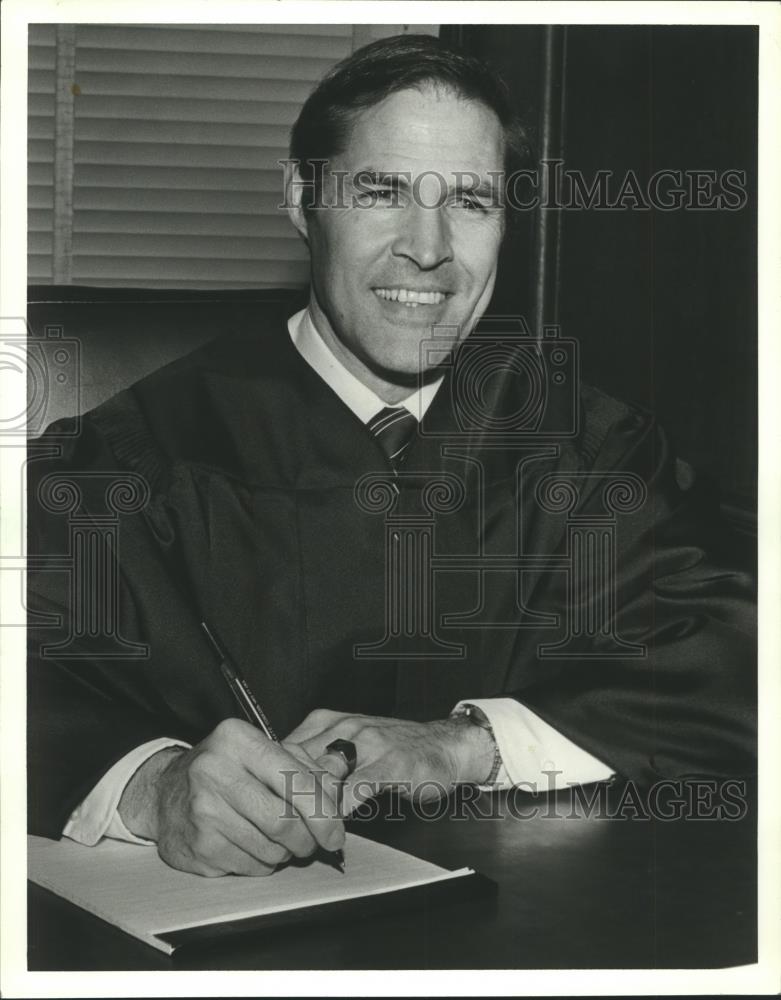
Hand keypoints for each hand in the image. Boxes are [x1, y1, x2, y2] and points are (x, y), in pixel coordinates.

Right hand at [118, 718, 346, 876]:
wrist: (164, 794)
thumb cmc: (225, 771)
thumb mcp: (262, 754)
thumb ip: (305, 766)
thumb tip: (340, 784)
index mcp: (237, 739)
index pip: (294, 779)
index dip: (323, 812)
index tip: (336, 833)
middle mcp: (215, 770)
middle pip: (284, 820)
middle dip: (308, 839)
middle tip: (313, 842)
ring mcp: (202, 810)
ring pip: (270, 848)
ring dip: (286, 852)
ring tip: (278, 839)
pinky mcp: (198, 845)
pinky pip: (250, 866)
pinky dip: (263, 863)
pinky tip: (253, 846)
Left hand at [285, 709, 495, 814]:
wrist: (445, 745)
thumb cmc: (393, 750)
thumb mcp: (347, 746)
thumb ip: (315, 760)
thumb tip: (276, 786)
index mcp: (327, 722)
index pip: (282, 749)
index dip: (270, 783)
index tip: (268, 809)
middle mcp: (343, 727)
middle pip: (296, 764)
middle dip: (285, 801)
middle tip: (281, 830)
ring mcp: (367, 745)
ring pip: (320, 778)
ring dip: (309, 811)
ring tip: (303, 835)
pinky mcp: (389, 765)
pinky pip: (353, 792)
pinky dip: (340, 815)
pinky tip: (336, 831)